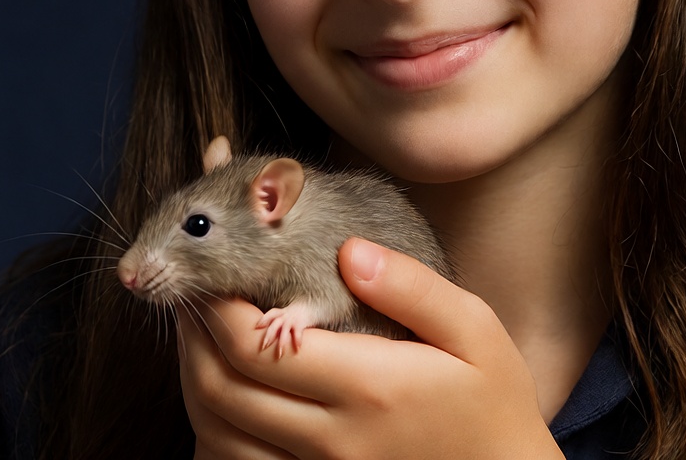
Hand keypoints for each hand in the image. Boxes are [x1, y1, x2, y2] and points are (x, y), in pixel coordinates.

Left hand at [177, 238, 563, 459]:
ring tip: (198, 334)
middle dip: (194, 336)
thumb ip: (411, 286)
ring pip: (220, 434)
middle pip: (223, 389)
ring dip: (194, 380)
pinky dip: (213, 431)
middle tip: (192, 294)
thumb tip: (350, 250)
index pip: (255, 345)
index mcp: (366, 385)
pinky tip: (223, 391)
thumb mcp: (474, 329)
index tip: (211, 273)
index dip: (218, 307)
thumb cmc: (493, 400)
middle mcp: (332, 436)